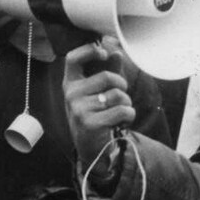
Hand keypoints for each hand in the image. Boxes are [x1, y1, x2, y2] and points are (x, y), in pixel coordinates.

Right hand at [63, 39, 134, 165]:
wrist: (92, 148)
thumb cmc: (96, 114)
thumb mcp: (98, 93)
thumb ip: (108, 72)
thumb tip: (117, 53)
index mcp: (70, 83)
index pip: (72, 58)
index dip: (89, 50)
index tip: (104, 54)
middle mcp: (71, 94)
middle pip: (106, 77)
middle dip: (121, 86)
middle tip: (120, 97)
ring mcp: (79, 109)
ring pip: (117, 95)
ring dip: (126, 103)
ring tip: (118, 112)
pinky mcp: (90, 123)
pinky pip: (122, 110)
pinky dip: (129, 115)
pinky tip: (121, 122)